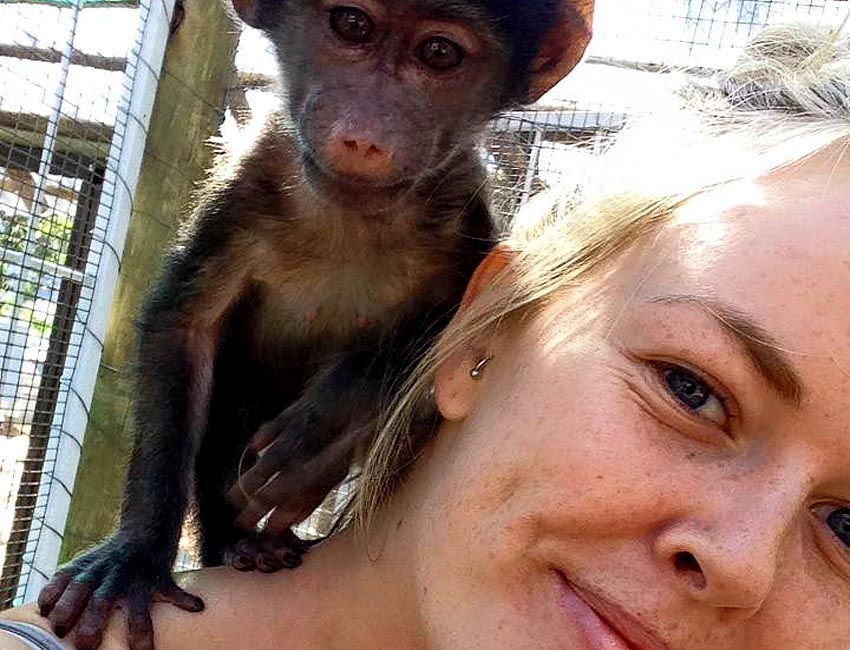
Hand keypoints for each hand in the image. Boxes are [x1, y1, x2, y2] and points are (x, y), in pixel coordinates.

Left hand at [38, 537, 202, 649]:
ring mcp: (137, 579)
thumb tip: (43, 610)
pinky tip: (196, 608)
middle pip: (99, 601)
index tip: (58, 628)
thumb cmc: (109, 557)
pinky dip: (185, 600)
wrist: (146, 529)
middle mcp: (112, 576)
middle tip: (86, 646)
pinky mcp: (160, 580)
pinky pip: (174, 592)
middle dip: (92, 625)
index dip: (61, 609)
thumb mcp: (82, 565)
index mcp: (88, 572)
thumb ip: (62, 586)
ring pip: (136, 605)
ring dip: (138, 629)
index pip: (69, 589)